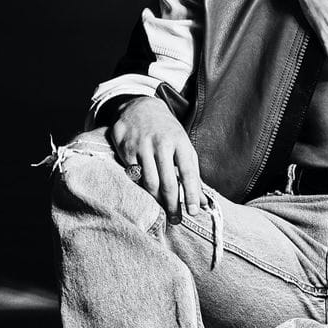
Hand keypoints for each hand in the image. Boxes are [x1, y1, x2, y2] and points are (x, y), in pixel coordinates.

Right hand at [110, 97, 207, 222]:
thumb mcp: (183, 147)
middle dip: (172, 204)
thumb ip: (193, 174)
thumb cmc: (167, 132)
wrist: (140, 107)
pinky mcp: (125, 148)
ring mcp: (142, 145)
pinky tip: (144, 192)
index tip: (194, 212)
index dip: (191, 193)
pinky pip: (133, 176)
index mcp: (180, 142)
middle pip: (167, 181)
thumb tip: (202, 202)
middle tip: (176, 220)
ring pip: (149, 182)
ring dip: (156, 200)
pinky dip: (139, 187)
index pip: (188, 172)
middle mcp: (161, 143)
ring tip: (162, 209)